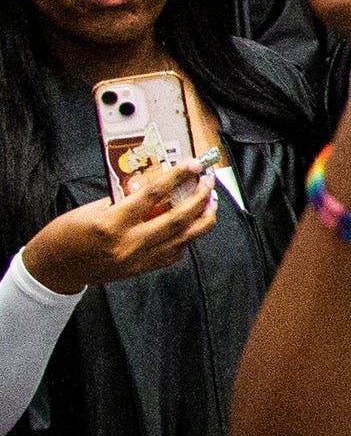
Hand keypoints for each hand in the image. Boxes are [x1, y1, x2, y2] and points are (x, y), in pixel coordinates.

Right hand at [21, 155, 219, 293]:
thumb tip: (154, 184)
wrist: (56, 267)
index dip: (177, 177)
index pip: (154, 195)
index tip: (193, 166)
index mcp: (112, 224)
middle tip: (207, 183)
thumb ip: (125, 198)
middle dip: (199, 198)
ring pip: (184, 238)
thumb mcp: (93, 208)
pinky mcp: (142, 269)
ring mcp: (138, 259)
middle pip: (178, 219)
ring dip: (202, 219)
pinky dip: (187, 238)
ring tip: (210, 203)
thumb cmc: (67, 235)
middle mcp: (129, 243)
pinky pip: (175, 253)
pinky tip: (191, 226)